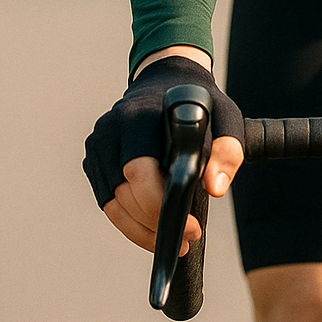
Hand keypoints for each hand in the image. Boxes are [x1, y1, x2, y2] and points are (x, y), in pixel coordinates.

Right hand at [83, 53, 244, 252]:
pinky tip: (152, 231)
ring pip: (112, 203)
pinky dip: (129, 221)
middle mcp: (112, 129)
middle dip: (155, 224)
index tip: (191, 228)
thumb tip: (215, 188)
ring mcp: (98, 144)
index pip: (139, 171)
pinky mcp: (94, 159)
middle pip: (123, 193)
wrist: (167, 79)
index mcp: (140, 117)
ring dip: (141, 230)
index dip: (160, 206)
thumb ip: (227, 150)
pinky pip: (107, 200)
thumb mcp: (226, 118)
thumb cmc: (199, 103)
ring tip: (173, 242)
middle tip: (188, 239)